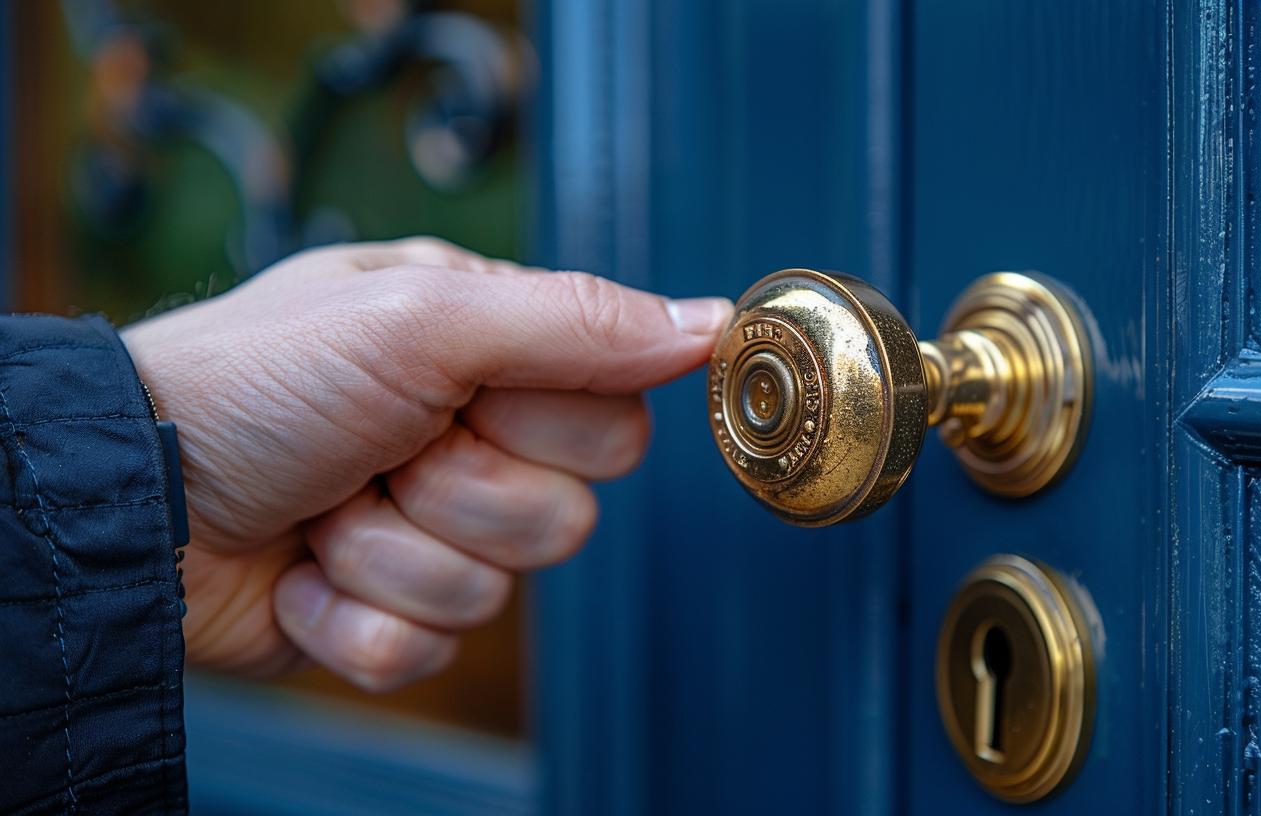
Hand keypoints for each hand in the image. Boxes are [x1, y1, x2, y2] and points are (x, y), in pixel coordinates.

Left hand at [121, 238, 730, 689]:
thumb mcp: (420, 315)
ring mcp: (433, 533)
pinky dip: (352, 615)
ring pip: (497, 591)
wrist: (130, 501)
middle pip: (569, 516)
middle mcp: (471, 440)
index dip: (548, 426)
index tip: (472, 401)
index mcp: (489, 354)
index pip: (615, 420)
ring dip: (392, 552)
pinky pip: (429, 651)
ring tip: (326, 505)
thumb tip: (717, 321)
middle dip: (463, 492)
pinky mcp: (391, 614)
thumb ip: (577, 322)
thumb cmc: (254, 381)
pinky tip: (304, 569)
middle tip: (385, 450)